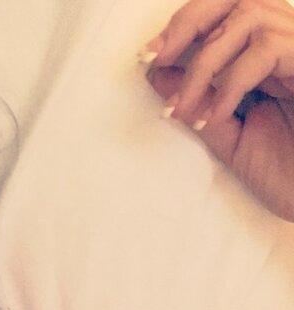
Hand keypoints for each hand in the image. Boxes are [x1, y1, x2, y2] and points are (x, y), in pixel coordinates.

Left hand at [140, 0, 293, 220]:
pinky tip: (215, 116)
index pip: (225, 12)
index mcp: (268, 55)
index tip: (149, 57)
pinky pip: (268, 51)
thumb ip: (198, 102)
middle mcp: (288, 42)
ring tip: (184, 106)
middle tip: (156, 57)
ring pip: (249, 17)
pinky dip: (232, 82)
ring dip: (205, 62)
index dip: (184, 25)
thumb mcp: (229, 136)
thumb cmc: (286, 173)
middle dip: (189, 22)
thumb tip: (158, 74)